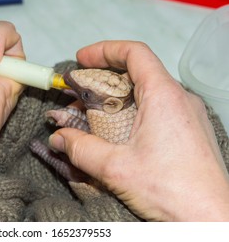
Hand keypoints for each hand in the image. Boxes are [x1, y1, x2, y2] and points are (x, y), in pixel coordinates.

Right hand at [49, 41, 228, 220]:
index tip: (82, 59)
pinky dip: (128, 115)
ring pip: (142, 95)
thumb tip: (59, 139)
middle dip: (100, 82)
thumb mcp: (116, 168)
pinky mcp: (185, 132)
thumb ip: (81, 149)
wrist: (210, 221)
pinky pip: (152, 112)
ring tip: (88, 119)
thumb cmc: (175, 192)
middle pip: (134, 74)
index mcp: (163, 96)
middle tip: (76, 97)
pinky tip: (112, 134)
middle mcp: (177, 100)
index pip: (134, 53)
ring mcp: (184, 116)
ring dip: (112, 101)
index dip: (104, 50)